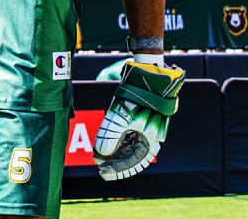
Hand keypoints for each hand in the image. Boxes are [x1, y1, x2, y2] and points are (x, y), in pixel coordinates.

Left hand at [93, 60, 184, 180]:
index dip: (118, 171)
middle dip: (114, 163)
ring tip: (97, 154)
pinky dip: (117, 142)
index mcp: (150, 140)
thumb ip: (111, 135)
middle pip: (131, 158)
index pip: (134, 164)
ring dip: (114, 153)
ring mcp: (145, 129)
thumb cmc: (137, 95)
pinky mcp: (140, 121)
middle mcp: (149, 137)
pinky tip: (104, 144)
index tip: (103, 173)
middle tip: (97, 165)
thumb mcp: (121, 116)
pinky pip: (128, 138)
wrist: (146, 74)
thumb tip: (101, 153)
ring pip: (129, 148)